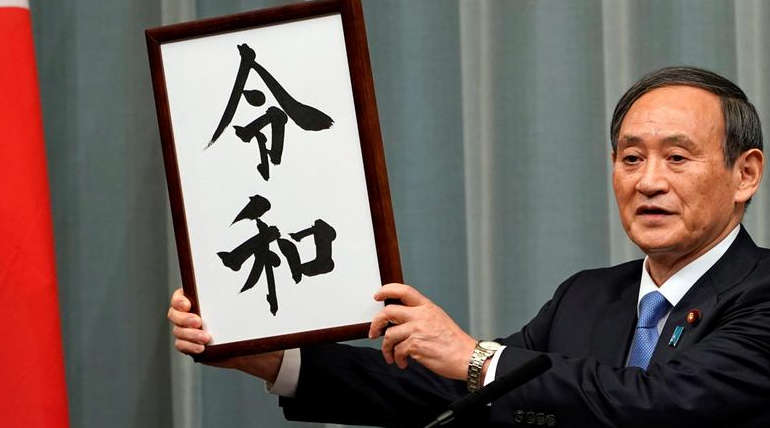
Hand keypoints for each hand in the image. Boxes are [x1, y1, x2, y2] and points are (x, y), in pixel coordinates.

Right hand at [167, 288, 282, 382]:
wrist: (245, 346)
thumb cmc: (242, 322)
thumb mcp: (238, 306)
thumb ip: (230, 297)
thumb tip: (234, 284)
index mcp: (196, 301)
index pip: (179, 297)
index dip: (179, 301)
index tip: (188, 305)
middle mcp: (188, 314)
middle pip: (174, 314)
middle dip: (184, 318)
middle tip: (198, 322)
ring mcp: (187, 330)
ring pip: (178, 331)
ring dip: (191, 334)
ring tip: (206, 338)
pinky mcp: (190, 345)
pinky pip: (181, 345)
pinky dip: (190, 346)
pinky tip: (201, 347)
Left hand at [368, 283, 476, 380]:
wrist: (467, 357)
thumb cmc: (454, 342)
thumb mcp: (438, 319)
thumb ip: (420, 316)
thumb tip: (399, 321)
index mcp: (427, 307)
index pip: (404, 290)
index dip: (387, 290)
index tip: (377, 295)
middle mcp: (421, 315)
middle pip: (388, 312)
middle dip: (376, 323)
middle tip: (374, 332)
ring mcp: (418, 330)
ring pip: (389, 335)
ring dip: (386, 348)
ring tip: (392, 356)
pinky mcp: (416, 345)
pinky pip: (397, 351)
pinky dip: (397, 359)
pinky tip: (403, 362)